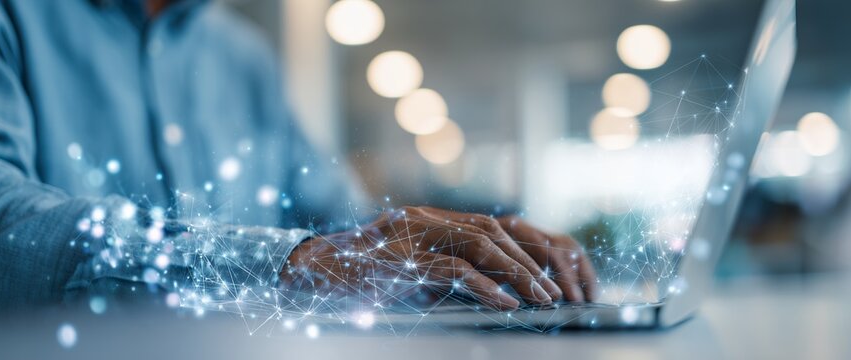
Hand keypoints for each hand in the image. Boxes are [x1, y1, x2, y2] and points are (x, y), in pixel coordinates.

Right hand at [279, 207, 580, 310]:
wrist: (310, 272)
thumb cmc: (361, 275)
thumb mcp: (410, 270)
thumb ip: (445, 271)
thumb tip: (493, 289)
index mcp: (431, 219)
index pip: (493, 225)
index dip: (526, 248)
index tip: (553, 274)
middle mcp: (426, 219)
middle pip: (493, 230)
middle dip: (531, 260)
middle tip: (558, 291)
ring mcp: (412, 236)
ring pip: (479, 244)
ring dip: (517, 272)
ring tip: (542, 299)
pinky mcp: (401, 261)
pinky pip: (453, 270)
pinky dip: (485, 287)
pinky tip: (506, 304)